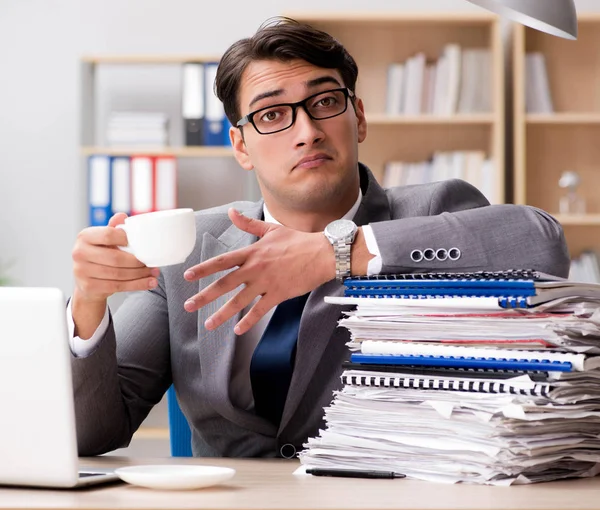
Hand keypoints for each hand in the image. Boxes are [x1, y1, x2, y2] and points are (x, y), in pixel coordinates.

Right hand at [72, 213, 159, 303]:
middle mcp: (79, 252)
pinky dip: (137, 285)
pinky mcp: (88, 286)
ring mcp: (81, 271)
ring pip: (118, 274)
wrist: (87, 282)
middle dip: (138, 262)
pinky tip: (149, 282)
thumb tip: (122, 216)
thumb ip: (113, 229)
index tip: (142, 243)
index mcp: (84, 236)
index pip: (108, 235)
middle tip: (152, 263)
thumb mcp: (104, 240)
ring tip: (154, 272)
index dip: (126, 239)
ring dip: (140, 274)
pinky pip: (117, 286)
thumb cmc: (100, 256)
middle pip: (115, 258)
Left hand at [183, 208, 334, 334]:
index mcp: (252, 252)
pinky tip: (238, 330)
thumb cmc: (299, 241)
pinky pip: (260, 310)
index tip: (187, 276)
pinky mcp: (279, 294)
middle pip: (225, 283)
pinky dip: (248, 321)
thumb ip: (248, 224)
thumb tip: (231, 212)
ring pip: (239, 300)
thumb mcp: (271, 229)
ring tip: (208, 324)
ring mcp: (266, 282)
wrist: (322, 254)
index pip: (222, 261)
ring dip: (222, 314)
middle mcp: (255, 268)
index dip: (203, 268)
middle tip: (188, 305)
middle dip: (205, 296)